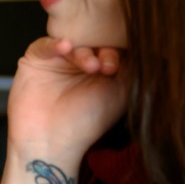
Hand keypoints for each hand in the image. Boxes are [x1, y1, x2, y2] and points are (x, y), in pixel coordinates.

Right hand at [6, 37, 127, 159]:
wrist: (50, 143)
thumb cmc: (85, 124)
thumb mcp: (120, 94)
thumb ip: (133, 70)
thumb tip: (149, 48)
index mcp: (100, 68)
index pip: (111, 46)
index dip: (117, 51)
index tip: (117, 67)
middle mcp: (79, 62)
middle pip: (93, 40)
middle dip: (103, 50)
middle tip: (107, 67)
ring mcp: (57, 60)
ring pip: (72, 41)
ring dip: (83, 51)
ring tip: (91, 66)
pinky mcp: (35, 60)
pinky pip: (45, 44)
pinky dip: (55, 43)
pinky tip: (66, 47)